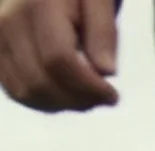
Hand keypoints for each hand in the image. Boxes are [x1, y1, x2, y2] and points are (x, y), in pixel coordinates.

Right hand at [0, 0, 117, 111]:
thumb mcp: (98, 0)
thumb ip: (103, 31)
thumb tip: (106, 71)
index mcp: (38, 6)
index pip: (59, 60)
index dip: (88, 87)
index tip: (112, 95)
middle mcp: (8, 22)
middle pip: (39, 81)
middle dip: (77, 99)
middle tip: (102, 97)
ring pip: (24, 92)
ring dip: (61, 104)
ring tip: (87, 95)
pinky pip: (14, 90)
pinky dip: (44, 100)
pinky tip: (67, 93)